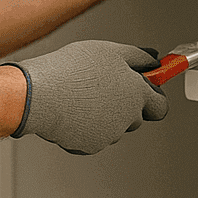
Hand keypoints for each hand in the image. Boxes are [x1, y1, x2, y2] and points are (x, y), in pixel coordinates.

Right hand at [7, 42, 167, 154]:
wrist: (37, 96)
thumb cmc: (71, 71)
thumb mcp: (110, 51)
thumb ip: (138, 56)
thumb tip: (154, 58)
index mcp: (137, 94)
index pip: (160, 106)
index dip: (153, 96)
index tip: (145, 88)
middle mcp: (127, 119)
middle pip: (136, 116)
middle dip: (125, 104)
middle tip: (104, 86)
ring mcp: (109, 135)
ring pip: (113, 126)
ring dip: (104, 114)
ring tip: (81, 95)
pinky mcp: (89, 146)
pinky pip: (93, 136)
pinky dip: (85, 126)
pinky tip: (71, 109)